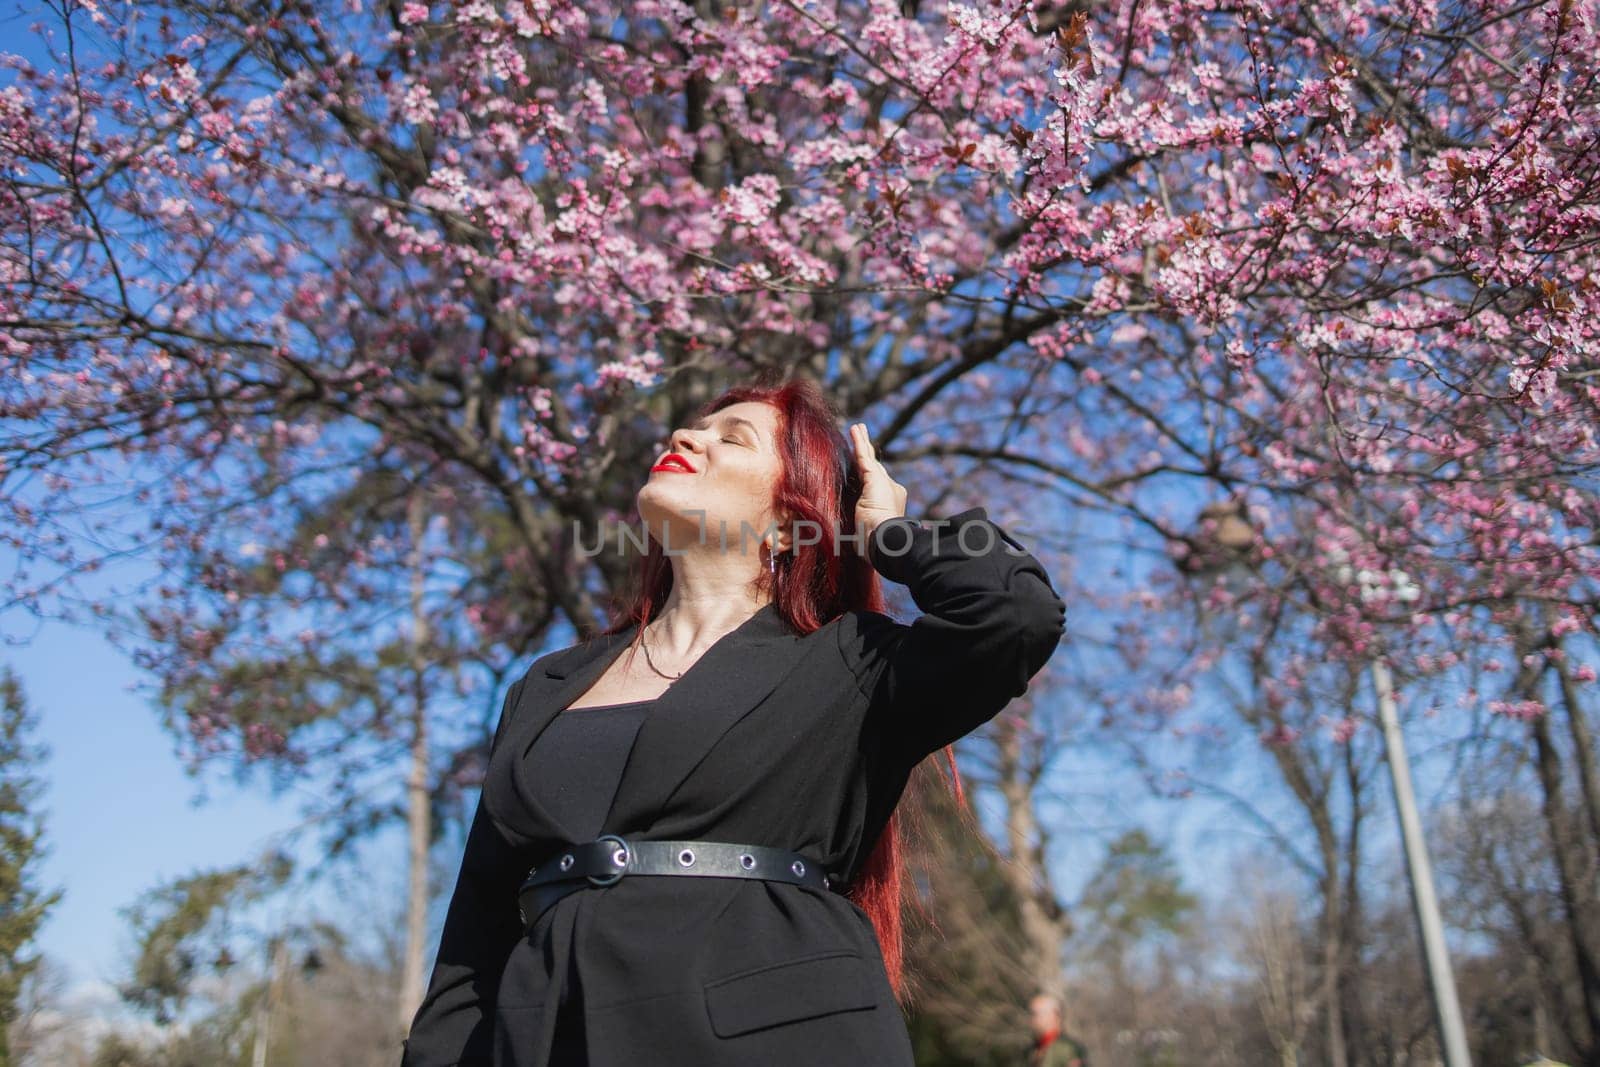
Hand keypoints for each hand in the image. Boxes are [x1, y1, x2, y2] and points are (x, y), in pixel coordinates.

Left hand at [850, 422, 907, 545]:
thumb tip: (844, 539)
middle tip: (862, 438)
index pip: (875, 484)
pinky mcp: (876, 478)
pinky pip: (864, 457)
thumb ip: (856, 529)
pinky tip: (855, 429)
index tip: (861, 467)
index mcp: (887, 503)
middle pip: (874, 468)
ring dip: (863, 443)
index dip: (867, 474)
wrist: (885, 541)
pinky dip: (859, 442)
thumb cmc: (873, 545)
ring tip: (857, 428)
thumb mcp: (862, 535)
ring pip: (869, 459)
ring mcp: (884, 483)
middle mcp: (890, 490)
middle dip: (868, 454)